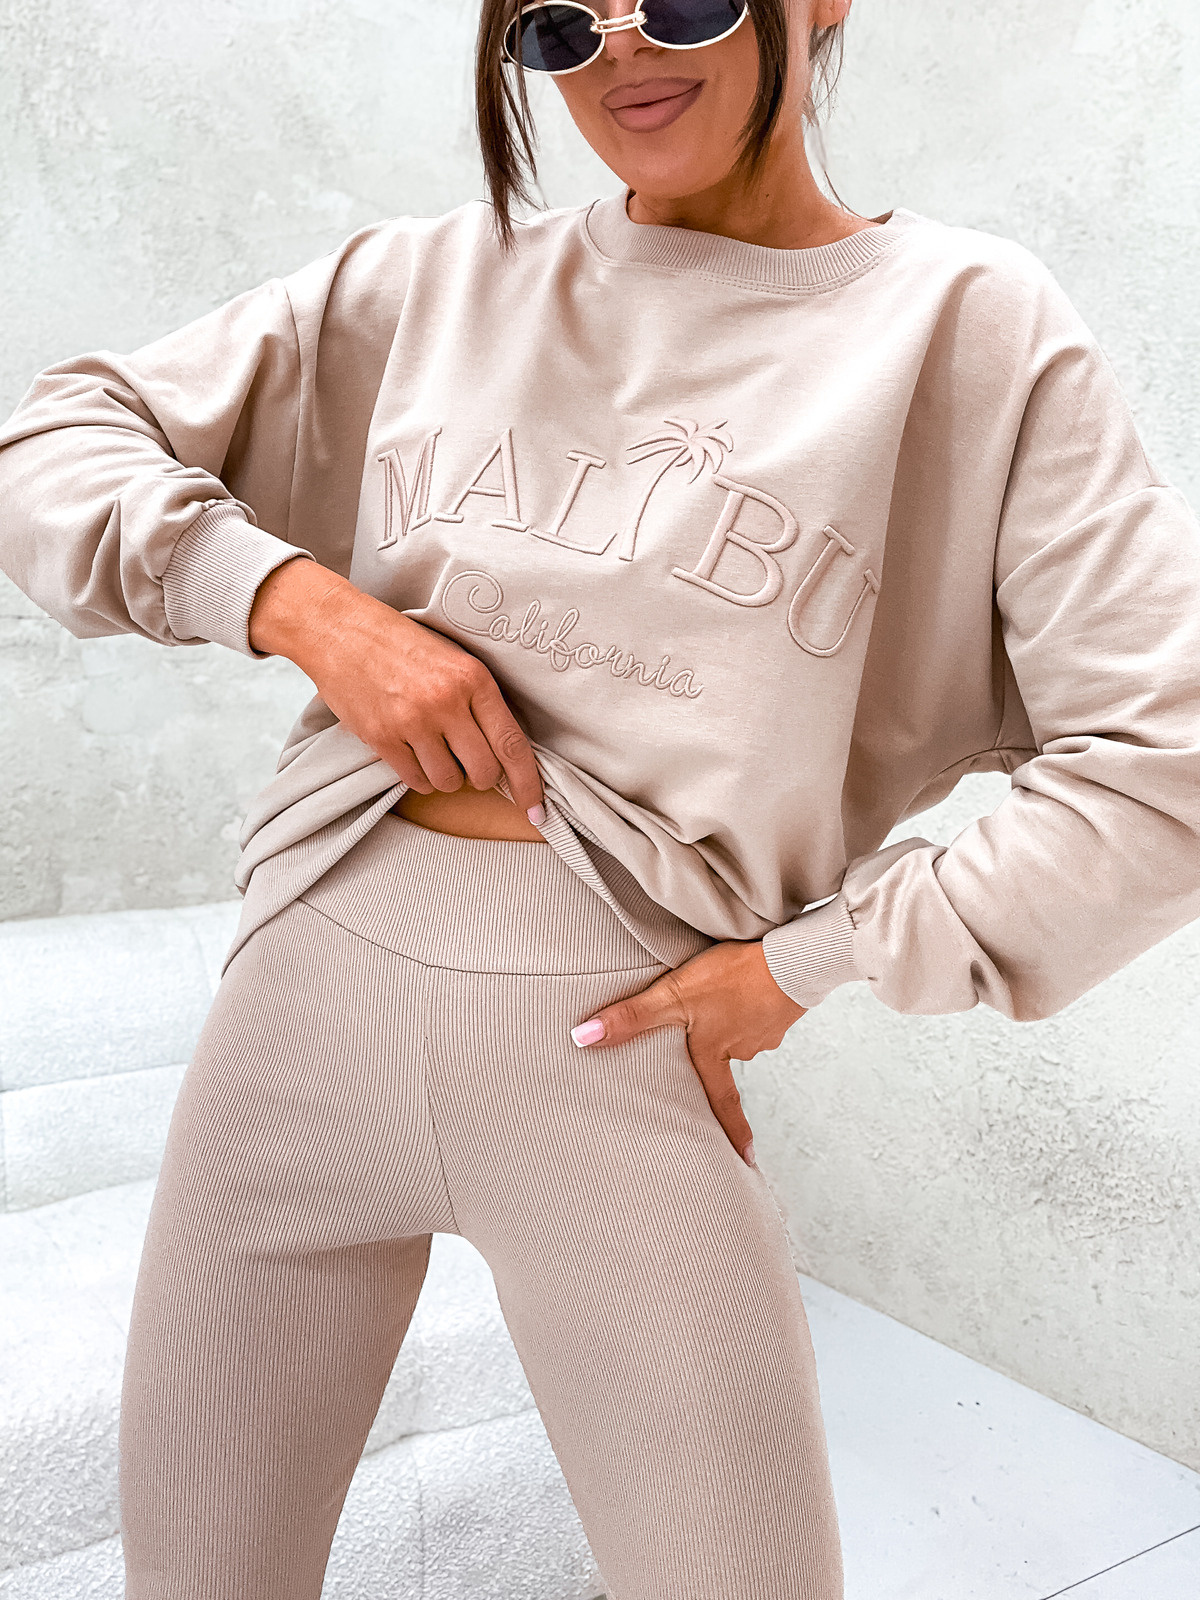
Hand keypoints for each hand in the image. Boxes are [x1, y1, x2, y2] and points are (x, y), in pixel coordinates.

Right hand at [248, 557, 543, 815]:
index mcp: (474, 679)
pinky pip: (415, 781)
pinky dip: (419, 777)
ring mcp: (412, 721)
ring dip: (447, 778)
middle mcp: (447, 702)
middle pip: (483, 772)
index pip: (512, 744)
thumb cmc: (401, 644)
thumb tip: (505, 756)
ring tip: (435, 753)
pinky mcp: (381, 737)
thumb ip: (480, 702)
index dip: (528, 783)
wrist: (340, 630)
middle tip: (469, 763)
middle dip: (481, 778)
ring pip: (449, 782)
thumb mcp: (454, 660)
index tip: (535, 810)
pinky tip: (413, 754)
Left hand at [570, 940, 805, 1163]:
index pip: (721, 1103)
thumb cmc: (732, 979)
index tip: (745, 1160)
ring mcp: (767, 1028)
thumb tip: (582, 1039)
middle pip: (725, 1058)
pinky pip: (761, 1009)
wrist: (791, 957)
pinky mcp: (782, 1004)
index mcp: (716, 1054)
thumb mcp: (674, 996)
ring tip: (725, 999)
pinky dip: (752, 1002)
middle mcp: (743, 1048)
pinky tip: (746, 986)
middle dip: (718, 1054)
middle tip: (714, 1045)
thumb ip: (631, 1018)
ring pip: (742, 1030)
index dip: (732, 1131)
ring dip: (734, 1020)